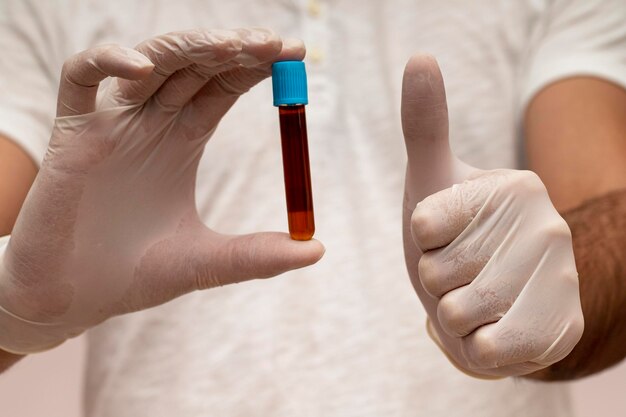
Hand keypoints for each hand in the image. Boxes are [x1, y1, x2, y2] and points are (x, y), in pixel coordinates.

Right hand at [0, 28, 323, 353]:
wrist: (74, 300)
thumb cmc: (134, 276)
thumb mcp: (206, 262)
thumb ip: (257, 255)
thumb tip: (317, 249)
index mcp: (182, 141)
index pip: (223, 87)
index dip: (255, 67)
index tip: (295, 55)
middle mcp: (151, 124)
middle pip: (194, 67)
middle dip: (233, 49)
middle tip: (274, 44)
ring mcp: (112, 124)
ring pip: (150, 62)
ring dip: (188, 48)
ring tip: (230, 47)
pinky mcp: (72, 134)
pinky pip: (81, 78)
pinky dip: (108, 61)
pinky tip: (145, 70)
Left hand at [401, 55, 583, 377]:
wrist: (496, 296)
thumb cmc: (456, 235)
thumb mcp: (432, 178)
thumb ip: (424, 123)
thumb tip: (421, 55)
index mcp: (513, 189)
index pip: (423, 226)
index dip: (420, 241)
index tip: (442, 234)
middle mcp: (546, 229)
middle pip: (436, 273)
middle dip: (434, 281)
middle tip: (459, 272)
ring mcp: (560, 281)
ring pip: (458, 313)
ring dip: (451, 315)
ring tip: (473, 299)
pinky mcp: (562, 330)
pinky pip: (489, 351)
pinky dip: (473, 347)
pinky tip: (491, 327)